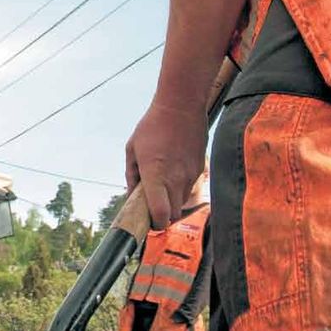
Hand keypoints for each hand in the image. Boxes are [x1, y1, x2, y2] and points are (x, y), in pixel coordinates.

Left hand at [125, 97, 207, 228]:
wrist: (181, 106)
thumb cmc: (153, 126)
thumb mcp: (132, 149)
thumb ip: (131, 175)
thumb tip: (132, 194)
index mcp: (155, 175)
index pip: (160, 213)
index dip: (155, 224)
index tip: (149, 221)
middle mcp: (175, 179)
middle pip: (172, 214)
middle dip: (162, 215)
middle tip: (153, 206)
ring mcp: (190, 175)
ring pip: (181, 202)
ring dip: (172, 201)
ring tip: (162, 184)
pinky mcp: (199, 169)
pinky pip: (189, 187)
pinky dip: (180, 188)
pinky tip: (173, 171)